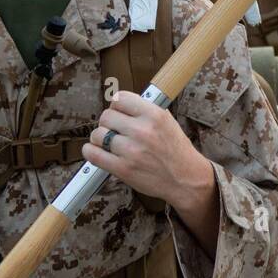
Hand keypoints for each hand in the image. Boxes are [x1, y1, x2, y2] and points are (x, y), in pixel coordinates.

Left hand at [83, 91, 219, 252]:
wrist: (185, 179)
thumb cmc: (176, 151)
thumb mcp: (168, 122)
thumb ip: (146, 111)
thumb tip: (122, 103)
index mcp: (154, 115)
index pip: (120, 98)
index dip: (116, 105)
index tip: (118, 112)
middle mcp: (142, 131)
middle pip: (106, 116)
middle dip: (108, 122)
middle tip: (114, 130)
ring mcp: (131, 151)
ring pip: (98, 134)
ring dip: (100, 138)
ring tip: (108, 143)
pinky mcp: (123, 169)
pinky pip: (93, 154)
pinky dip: (91, 151)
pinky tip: (97, 151)